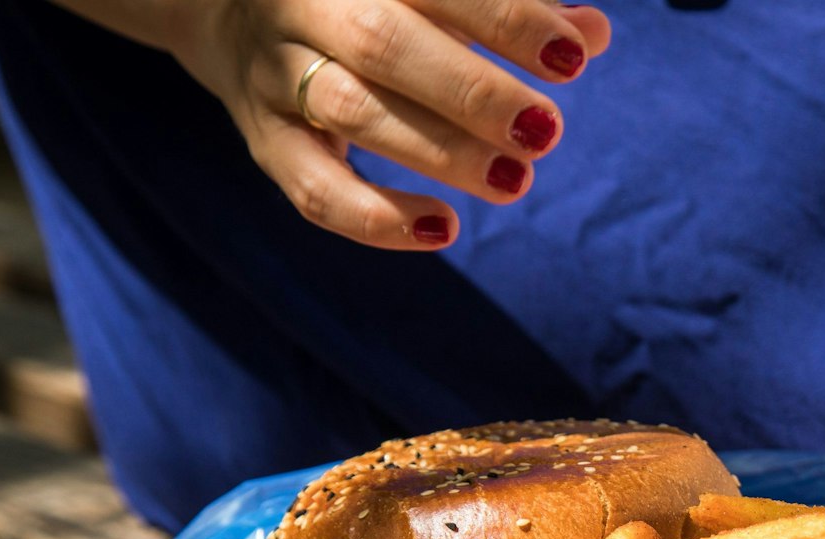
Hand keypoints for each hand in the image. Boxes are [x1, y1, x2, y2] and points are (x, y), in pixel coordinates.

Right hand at [164, 0, 610, 249]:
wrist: (231, 9)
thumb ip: (510, 9)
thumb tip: (593, 32)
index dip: (503, 17)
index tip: (570, 57)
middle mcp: (305, 5)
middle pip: (382, 42)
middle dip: (469, 89)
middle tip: (545, 130)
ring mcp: (275, 72)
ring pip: (351, 110)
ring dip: (439, 152)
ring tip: (516, 179)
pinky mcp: (264, 139)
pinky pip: (311, 187)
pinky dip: (376, 218)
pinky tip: (444, 229)